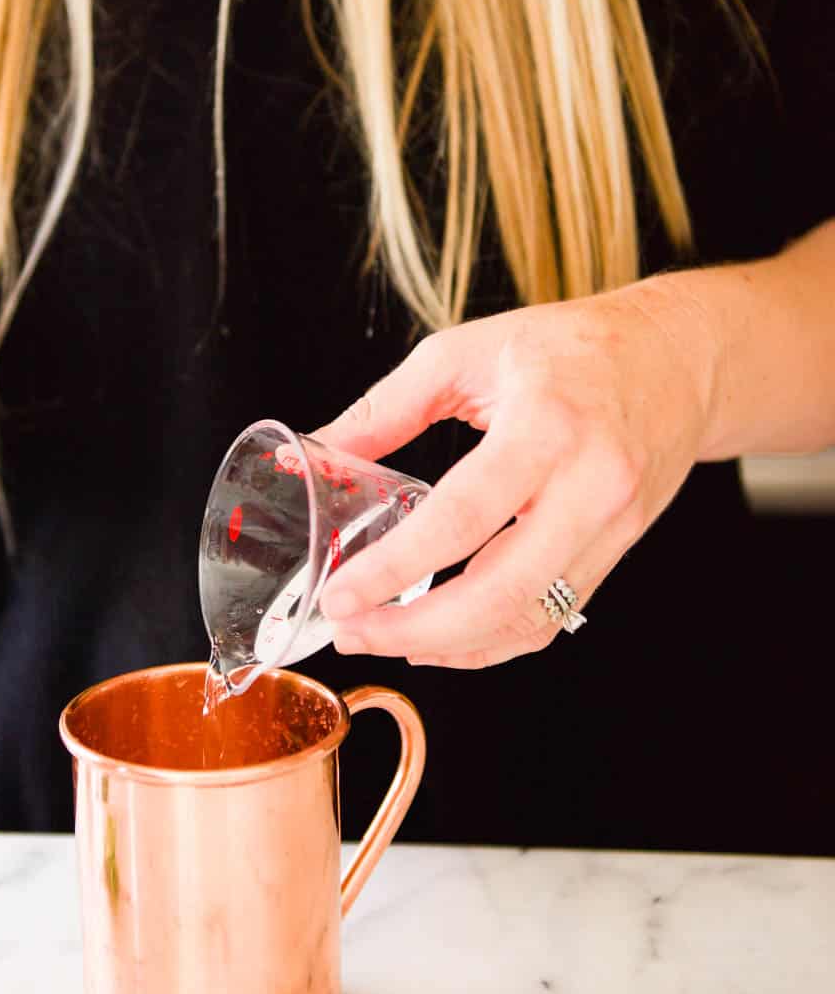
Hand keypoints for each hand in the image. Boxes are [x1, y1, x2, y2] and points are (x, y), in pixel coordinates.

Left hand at [314, 280, 717, 668]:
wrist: (681, 359)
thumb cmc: (573, 346)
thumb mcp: (467, 352)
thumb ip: (385, 409)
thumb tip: (312, 452)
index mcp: (546, 426)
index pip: (463, 517)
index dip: (395, 567)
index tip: (340, 593)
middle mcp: (589, 487)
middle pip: (499, 593)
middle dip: (414, 629)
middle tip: (351, 630)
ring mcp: (611, 529)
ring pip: (527, 620)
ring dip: (448, 647)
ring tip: (381, 637)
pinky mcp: (617, 555)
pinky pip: (550, 619)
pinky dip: (490, 641)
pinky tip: (440, 639)